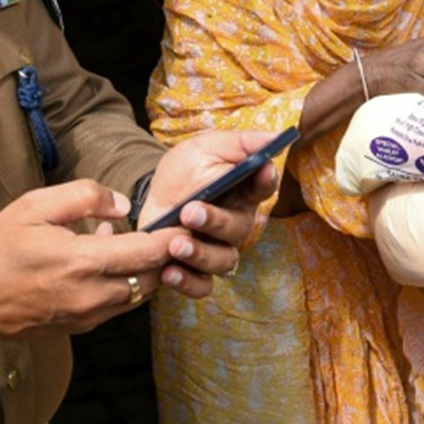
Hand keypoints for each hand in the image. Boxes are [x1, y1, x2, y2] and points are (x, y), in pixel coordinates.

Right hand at [0, 180, 180, 337]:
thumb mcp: (35, 206)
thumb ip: (85, 197)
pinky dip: (128, 285)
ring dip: (149, 271)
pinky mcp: (83, 326)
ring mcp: (89, 314)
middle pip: (154, 277)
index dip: (175, 238)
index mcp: (84, 261)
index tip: (186, 223)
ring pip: (141, 294)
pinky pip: (121, 305)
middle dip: (168, 256)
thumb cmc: (1, 248)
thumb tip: (123, 206)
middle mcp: (93, 294)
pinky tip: (114, 263)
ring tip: (142, 244)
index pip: (150, 252)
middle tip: (174, 232)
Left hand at [138, 129, 281, 289]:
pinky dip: (187, 282)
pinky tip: (169, 271)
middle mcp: (236, 223)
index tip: (262, 169)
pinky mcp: (196, 270)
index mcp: (243, 190)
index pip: (263, 185)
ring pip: (224, 261)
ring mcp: (218, 248)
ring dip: (200, 254)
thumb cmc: (183, 172)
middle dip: (215, 221)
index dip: (265, 178)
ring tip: (175, 244)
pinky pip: (202, 286)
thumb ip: (238, 144)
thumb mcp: (203, 149)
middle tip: (190, 211)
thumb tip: (272, 138)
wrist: (150, 198)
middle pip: (239, 227)